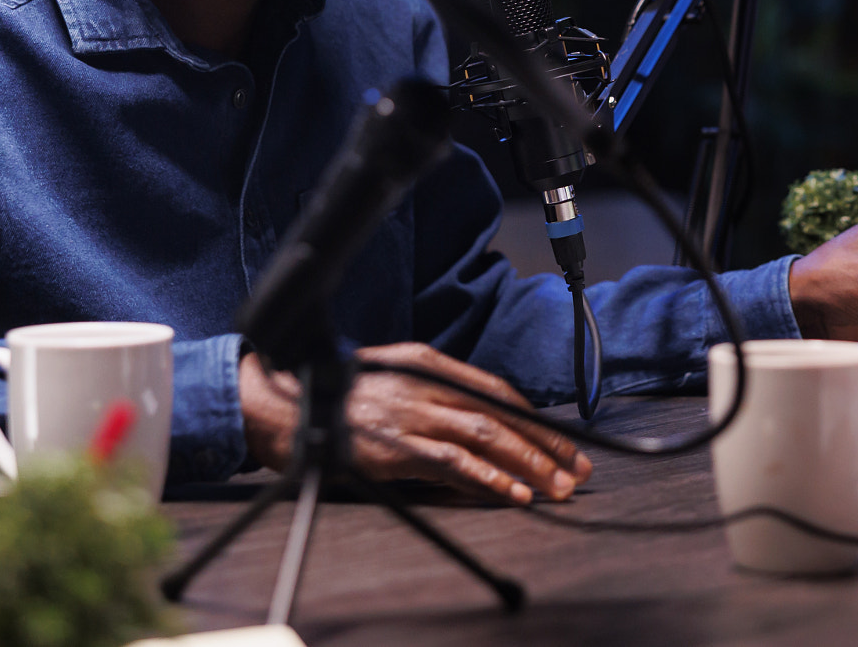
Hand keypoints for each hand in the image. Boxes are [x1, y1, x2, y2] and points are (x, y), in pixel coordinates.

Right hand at [238, 343, 592, 503]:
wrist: (280, 405)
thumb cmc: (334, 396)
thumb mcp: (391, 379)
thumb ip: (431, 393)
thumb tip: (474, 421)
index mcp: (427, 362)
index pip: (497, 389)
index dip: (534, 417)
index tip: (563, 439)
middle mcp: (425, 384)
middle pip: (501, 414)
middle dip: (546, 444)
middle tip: (577, 469)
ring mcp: (411, 414)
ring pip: (487, 437)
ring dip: (529, 464)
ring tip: (557, 487)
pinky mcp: (395, 446)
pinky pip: (453, 464)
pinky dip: (488, 479)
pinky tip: (514, 493)